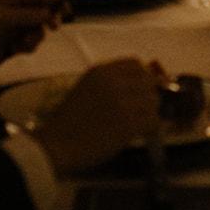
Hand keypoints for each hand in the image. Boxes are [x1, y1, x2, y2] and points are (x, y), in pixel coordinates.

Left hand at [0, 0, 60, 79]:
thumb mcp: (2, 17)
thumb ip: (28, 15)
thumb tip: (50, 13)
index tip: (67, 8)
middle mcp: (14, 10)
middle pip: (41, 12)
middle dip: (47, 20)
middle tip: (54, 27)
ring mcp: (14, 28)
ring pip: (37, 30)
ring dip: (34, 36)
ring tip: (22, 42)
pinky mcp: (12, 44)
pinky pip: (29, 44)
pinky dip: (26, 47)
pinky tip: (15, 50)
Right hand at [33, 58, 160, 175]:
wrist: (56, 145)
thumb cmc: (67, 121)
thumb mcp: (85, 88)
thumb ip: (108, 83)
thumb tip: (136, 85)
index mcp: (101, 71)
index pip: (135, 64)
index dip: (141, 76)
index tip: (140, 88)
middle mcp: (114, 82)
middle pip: (148, 81)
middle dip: (149, 94)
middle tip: (143, 109)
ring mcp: (122, 102)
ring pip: (153, 101)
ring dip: (150, 112)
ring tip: (141, 122)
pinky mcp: (128, 124)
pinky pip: (153, 120)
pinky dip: (151, 127)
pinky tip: (141, 133)